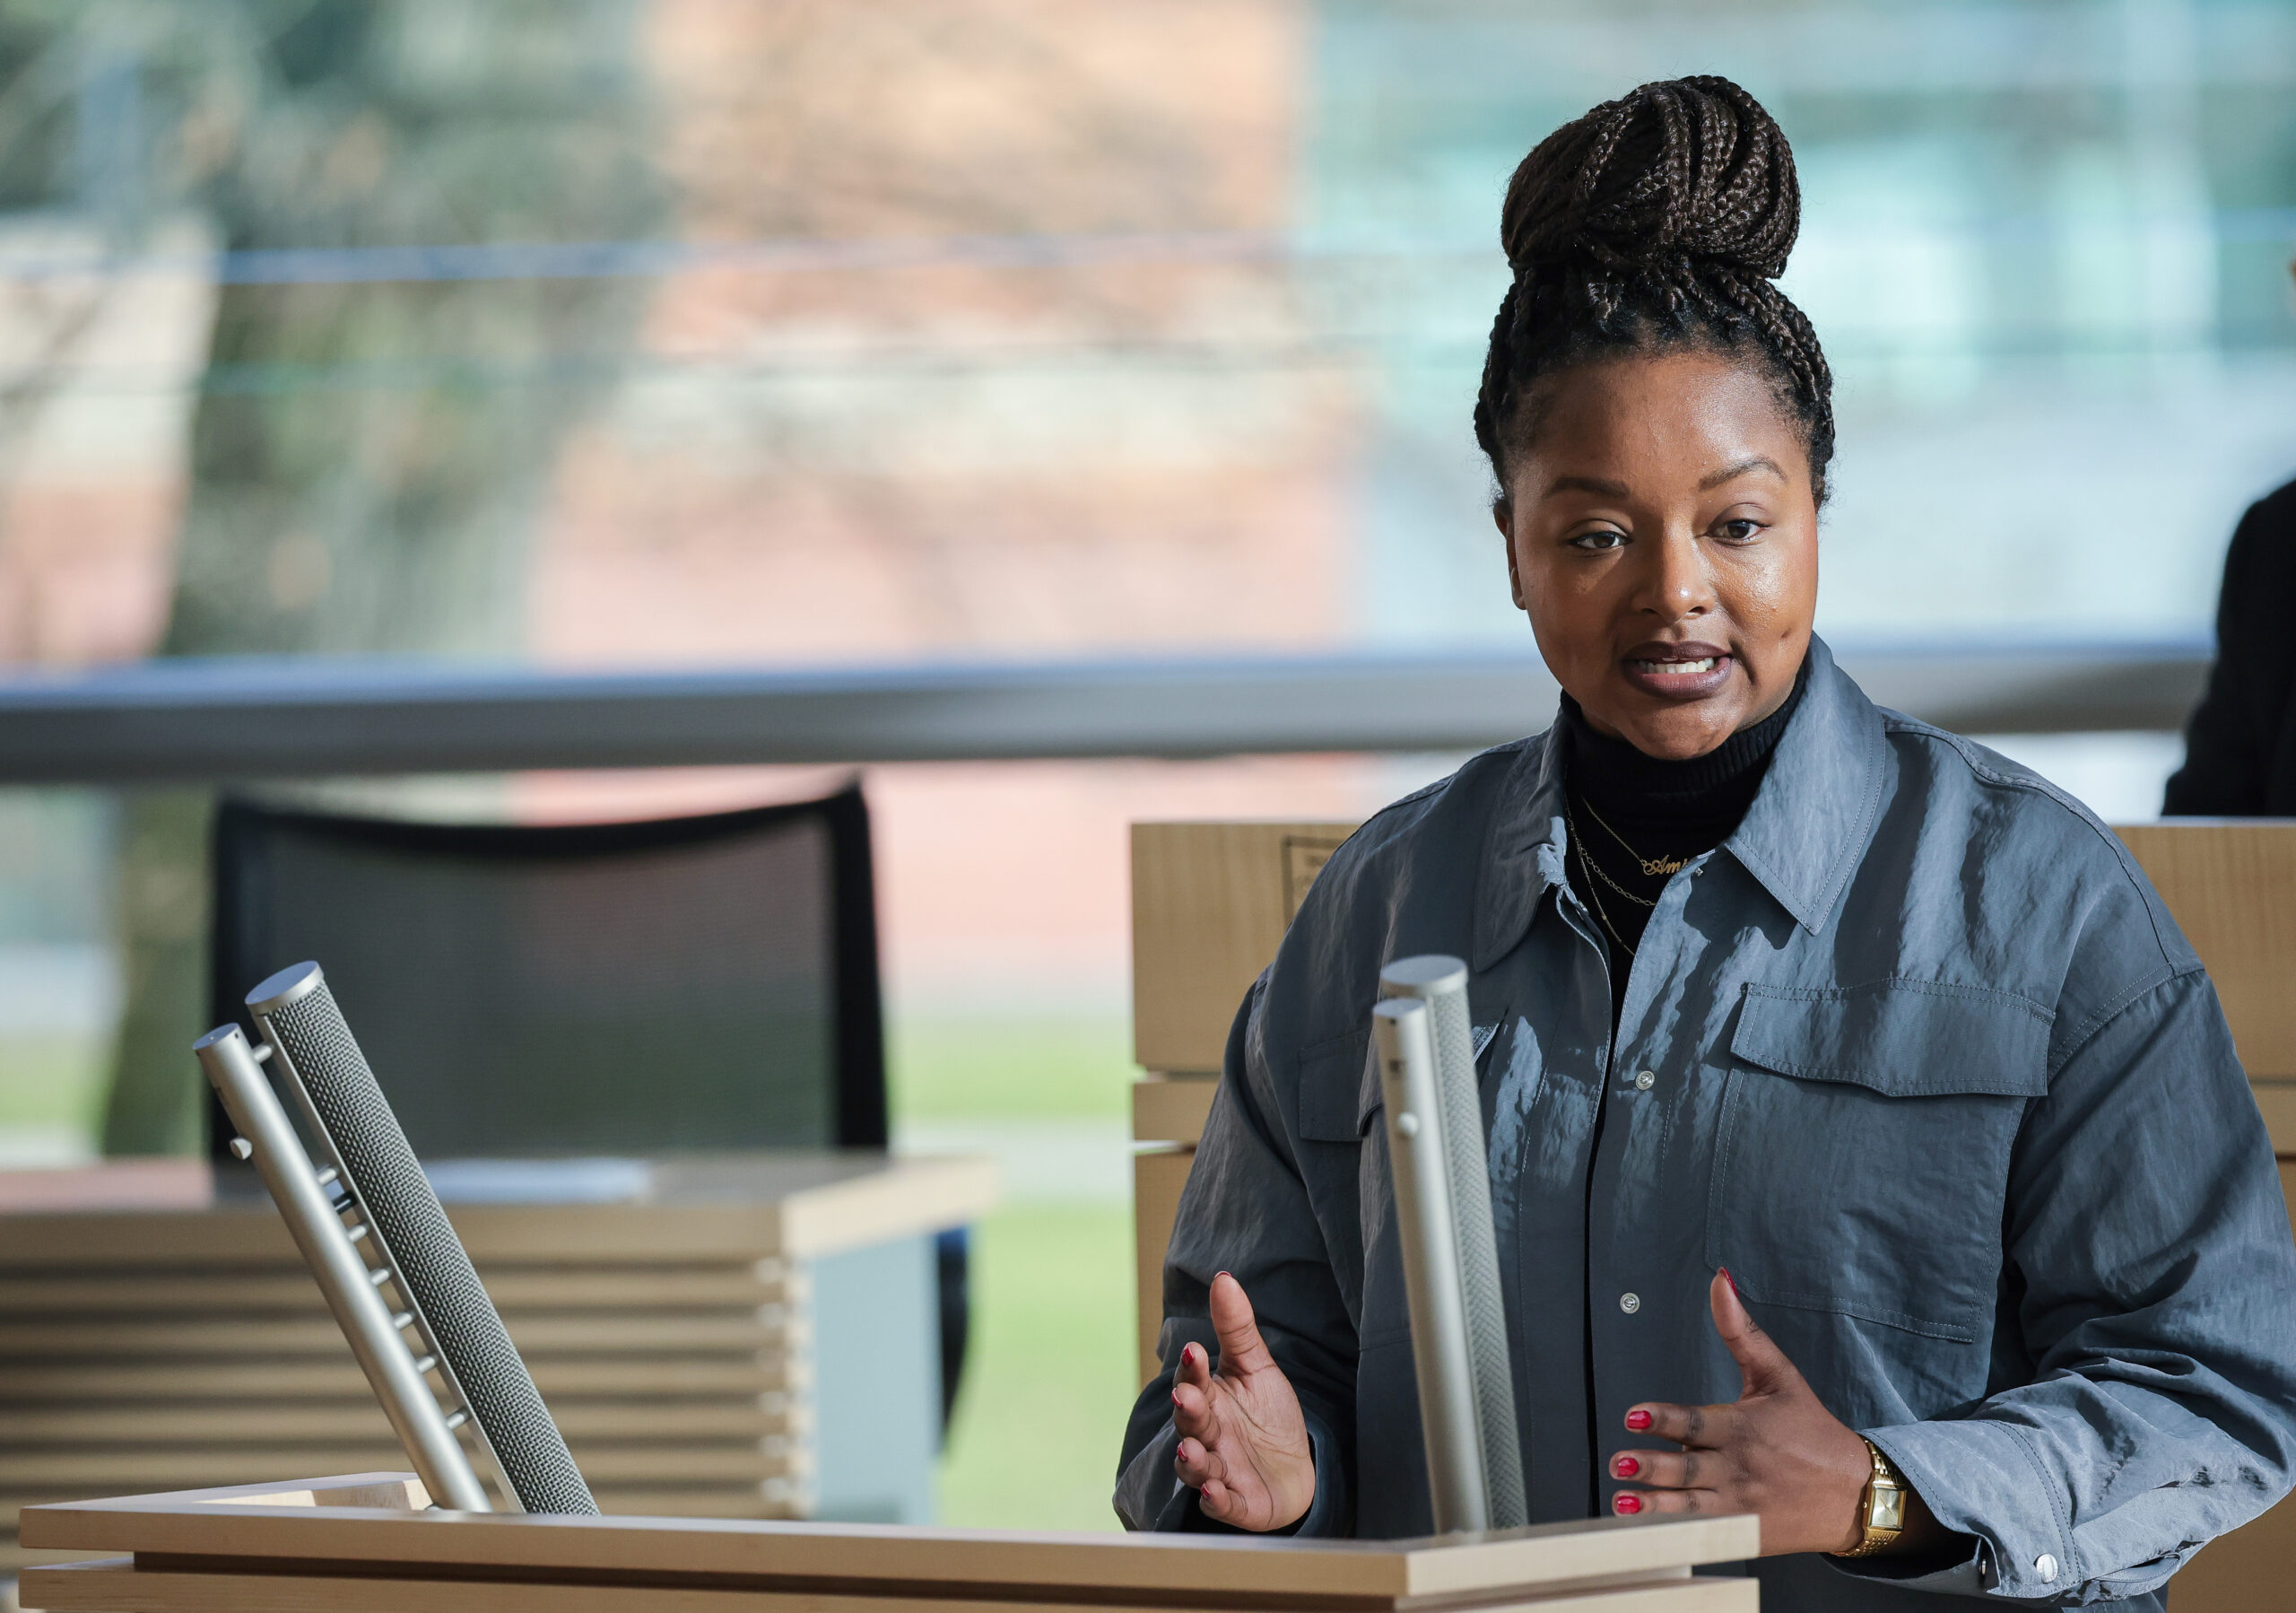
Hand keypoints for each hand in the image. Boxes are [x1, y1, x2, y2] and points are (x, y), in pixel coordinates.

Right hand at [1171, 1270, 1316, 1530]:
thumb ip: (1236, 1329)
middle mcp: (1209, 1436)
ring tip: (1190, 1450)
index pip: (1195, 1382)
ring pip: (1198, 1467)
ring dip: (1192, 1461)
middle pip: (1191, 1423)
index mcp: (1211, 1400)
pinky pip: (1223, 1505)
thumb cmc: (1267, 1417)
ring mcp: (1221, 1471)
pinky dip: (1216, 1501)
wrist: (1294, 1471)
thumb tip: (1223, 1277)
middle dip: (1188, 1411)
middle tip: (1188, 1397)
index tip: (1195, 1350)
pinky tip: (1214, 1491)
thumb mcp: (1256, 1369)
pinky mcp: (1238, 1504)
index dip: (1193, 1369)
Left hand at [1609, 1269, 1926, 1556]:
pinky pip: (1702, 1533)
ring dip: (1653, 1505)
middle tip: (1620, 1460)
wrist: (1855, 1494)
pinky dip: (1674, 1532)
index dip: (1665, 1420)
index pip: (1696, 1423)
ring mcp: (1740, 1505)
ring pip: (1689, 1505)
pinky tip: (1645, 1532)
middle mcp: (1740, 1467)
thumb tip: (1720, 1280)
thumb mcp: (1780, 1376)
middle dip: (1652, 1466)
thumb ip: (1741, 1332)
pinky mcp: (1743, 1534)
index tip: (1635, 1416)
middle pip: (1688, 1466)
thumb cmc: (1812, 1431)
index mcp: (1745, 1427)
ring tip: (1623, 1500)